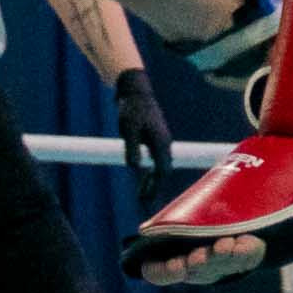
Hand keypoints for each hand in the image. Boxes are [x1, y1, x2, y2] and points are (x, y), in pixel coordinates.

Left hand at [113, 67, 174, 207]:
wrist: (135, 90)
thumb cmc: (131, 108)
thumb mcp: (128, 129)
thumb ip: (132, 148)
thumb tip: (134, 168)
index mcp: (160, 142)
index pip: (162, 171)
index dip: (154, 187)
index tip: (145, 200)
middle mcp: (164, 142)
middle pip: (163, 171)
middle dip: (154, 188)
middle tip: (142, 202)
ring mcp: (161, 140)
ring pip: (161, 165)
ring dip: (152, 181)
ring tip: (142, 194)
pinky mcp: (155, 137)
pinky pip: (157, 159)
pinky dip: (152, 171)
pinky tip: (143, 176)